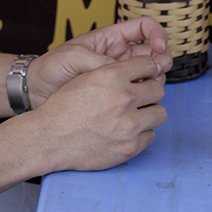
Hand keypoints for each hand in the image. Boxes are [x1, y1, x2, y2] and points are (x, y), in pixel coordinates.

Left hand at [28, 17, 170, 106]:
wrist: (38, 90)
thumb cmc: (52, 66)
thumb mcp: (75, 56)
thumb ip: (101, 62)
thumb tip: (128, 73)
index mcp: (111, 39)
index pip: (144, 28)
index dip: (157, 34)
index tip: (159, 47)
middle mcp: (120, 57)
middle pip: (154, 54)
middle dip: (162, 60)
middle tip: (157, 71)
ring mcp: (120, 77)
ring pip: (151, 76)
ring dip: (155, 80)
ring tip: (145, 87)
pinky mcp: (118, 97)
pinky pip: (140, 96)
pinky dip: (146, 98)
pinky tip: (140, 102)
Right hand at [28, 54, 167, 172]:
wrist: (51, 138)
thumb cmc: (63, 108)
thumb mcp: (85, 78)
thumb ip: (112, 73)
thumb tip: (135, 73)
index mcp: (111, 76)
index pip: (148, 64)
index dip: (148, 68)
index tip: (146, 74)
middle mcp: (124, 97)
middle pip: (158, 89)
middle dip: (150, 92)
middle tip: (141, 97)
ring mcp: (129, 124)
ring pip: (160, 113)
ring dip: (149, 113)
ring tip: (135, 115)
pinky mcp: (131, 147)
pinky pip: (150, 135)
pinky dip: (141, 133)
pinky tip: (126, 131)